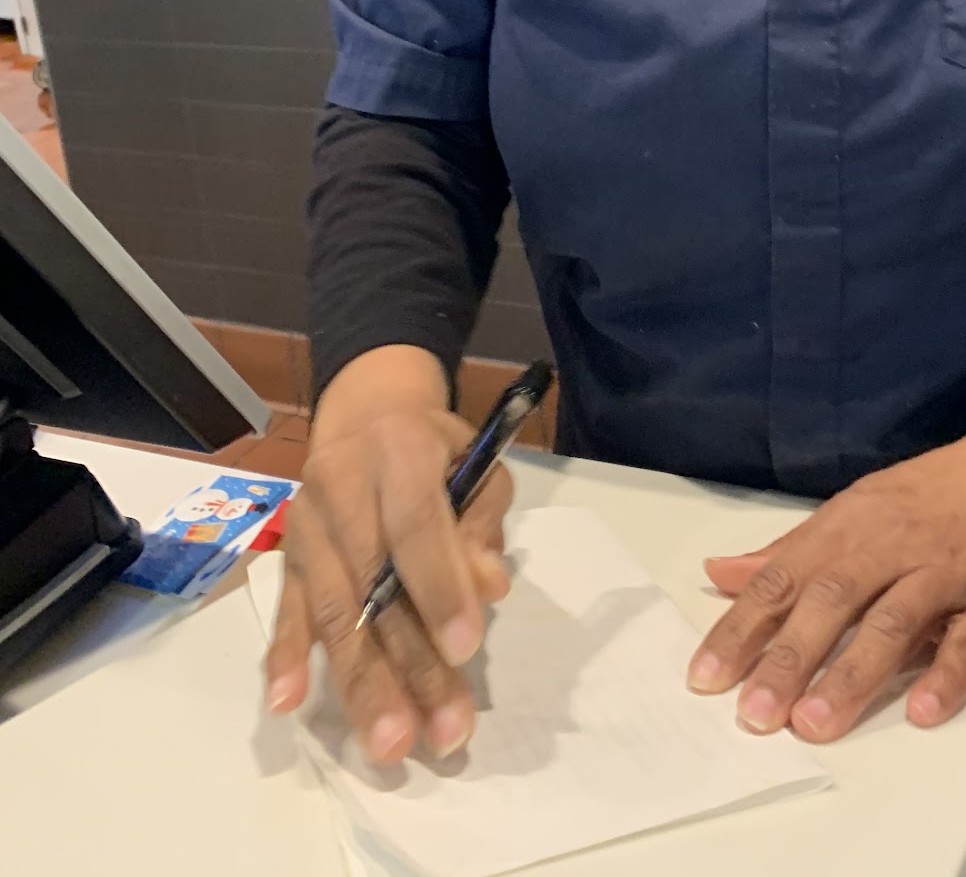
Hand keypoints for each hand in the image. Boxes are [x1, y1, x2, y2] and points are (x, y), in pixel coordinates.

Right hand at [264, 345, 513, 764]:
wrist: (366, 412)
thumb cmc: (433, 446)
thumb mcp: (476, 462)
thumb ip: (482, 522)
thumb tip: (490, 586)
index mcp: (397, 449)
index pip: (414, 523)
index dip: (439, 586)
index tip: (467, 648)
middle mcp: (341, 485)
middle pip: (372, 582)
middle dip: (408, 663)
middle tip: (440, 731)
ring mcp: (306, 523)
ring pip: (332, 609)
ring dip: (361, 682)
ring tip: (390, 744)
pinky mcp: (285, 554)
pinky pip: (284, 609)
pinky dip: (285, 656)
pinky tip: (287, 702)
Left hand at [689, 371, 965, 743]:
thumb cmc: (923, 496)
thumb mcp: (850, 511)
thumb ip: (787, 551)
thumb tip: (719, 573)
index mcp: (847, 526)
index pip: (783, 577)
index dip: (743, 626)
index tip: (706, 674)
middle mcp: (888, 547)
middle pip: (832, 600)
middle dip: (790, 657)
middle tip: (754, 714)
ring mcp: (940, 573)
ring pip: (892, 623)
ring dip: (852, 673)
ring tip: (814, 724)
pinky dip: (947, 674)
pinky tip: (922, 710)